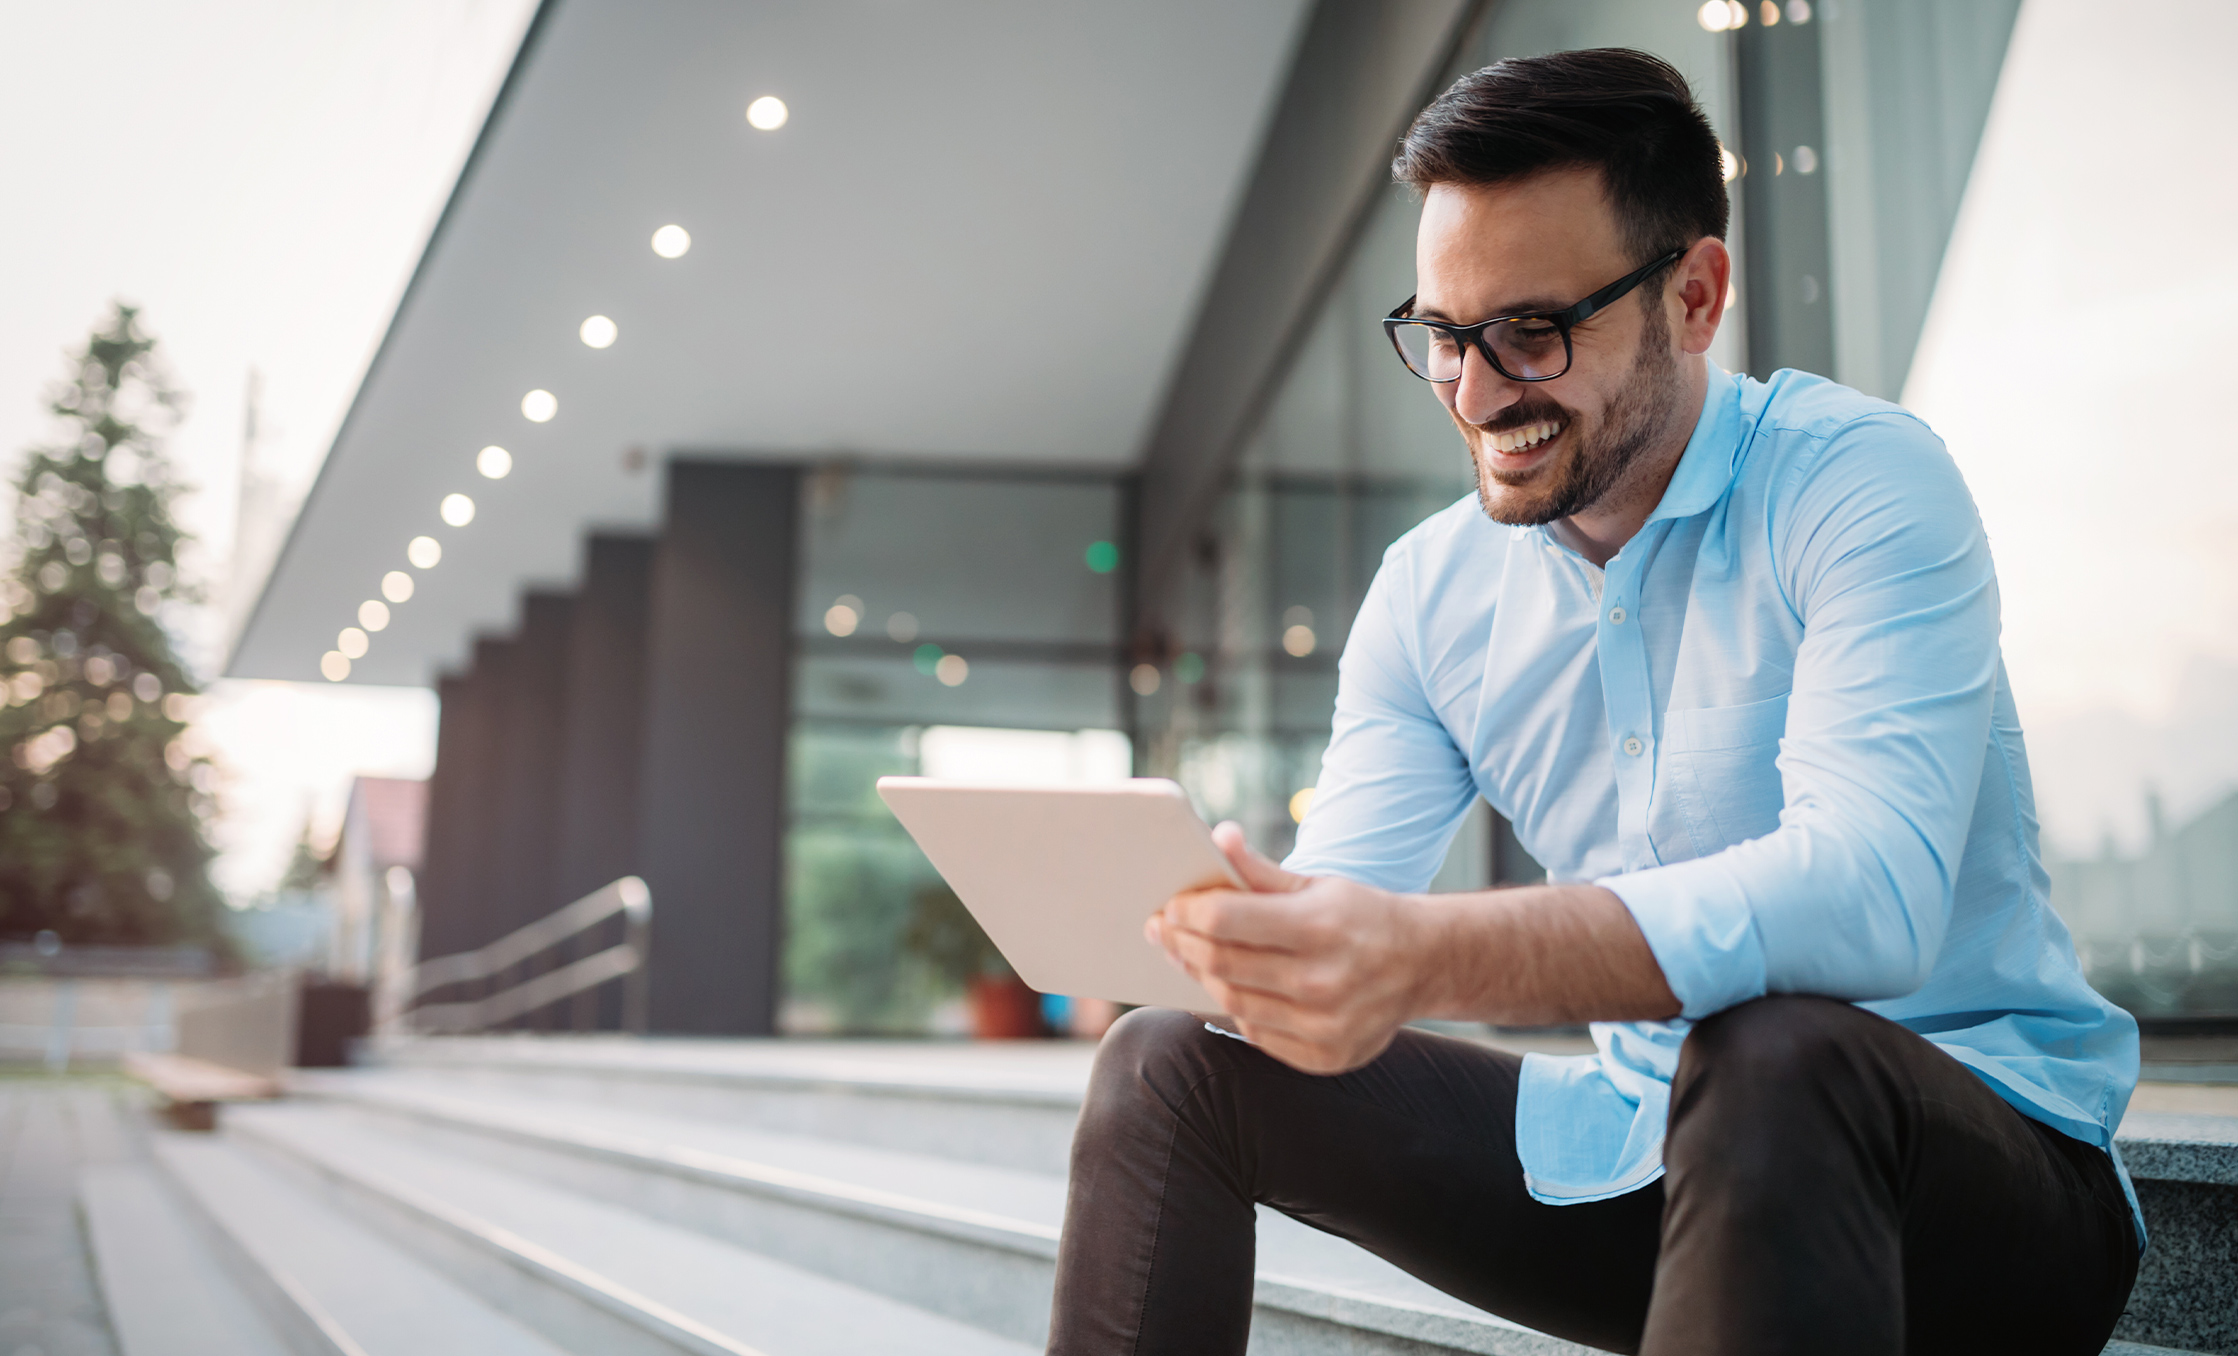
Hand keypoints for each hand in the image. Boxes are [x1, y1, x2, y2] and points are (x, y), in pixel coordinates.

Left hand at [1146, 822, 1436, 1073]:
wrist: (1426, 964)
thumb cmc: (1361, 916)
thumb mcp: (1317, 883)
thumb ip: (1261, 869)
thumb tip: (1218, 838)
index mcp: (1320, 926)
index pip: (1225, 920)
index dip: (1187, 911)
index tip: (1170, 905)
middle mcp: (1324, 980)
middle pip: (1221, 963)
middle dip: (1182, 944)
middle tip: (1163, 929)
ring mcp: (1325, 1025)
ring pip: (1233, 1001)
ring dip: (1201, 976)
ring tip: (1187, 955)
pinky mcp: (1325, 1056)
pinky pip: (1256, 1034)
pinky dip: (1235, 1008)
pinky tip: (1226, 985)